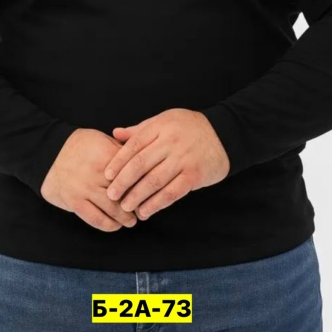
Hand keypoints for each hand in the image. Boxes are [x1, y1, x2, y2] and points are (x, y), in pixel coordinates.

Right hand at [40, 128, 138, 231]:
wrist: (46, 152)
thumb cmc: (78, 145)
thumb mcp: (101, 139)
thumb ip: (120, 150)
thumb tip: (141, 159)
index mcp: (107, 154)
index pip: (132, 172)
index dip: (143, 183)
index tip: (149, 190)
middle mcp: (98, 172)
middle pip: (125, 192)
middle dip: (136, 203)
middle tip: (143, 209)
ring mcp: (85, 188)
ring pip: (113, 208)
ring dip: (125, 218)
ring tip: (131, 220)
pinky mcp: (75, 202)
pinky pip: (95, 218)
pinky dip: (108, 225)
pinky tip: (115, 225)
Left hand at [103, 108, 229, 220]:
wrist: (225, 134)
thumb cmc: (190, 127)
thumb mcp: (165, 120)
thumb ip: (140, 129)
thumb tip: (115, 134)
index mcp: (160, 126)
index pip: (134, 145)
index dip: (118, 161)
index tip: (106, 175)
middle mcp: (170, 142)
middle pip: (140, 164)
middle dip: (123, 182)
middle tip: (111, 195)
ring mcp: (183, 159)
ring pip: (154, 181)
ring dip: (137, 196)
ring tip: (125, 207)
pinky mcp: (194, 175)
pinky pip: (171, 193)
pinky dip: (156, 204)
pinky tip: (145, 211)